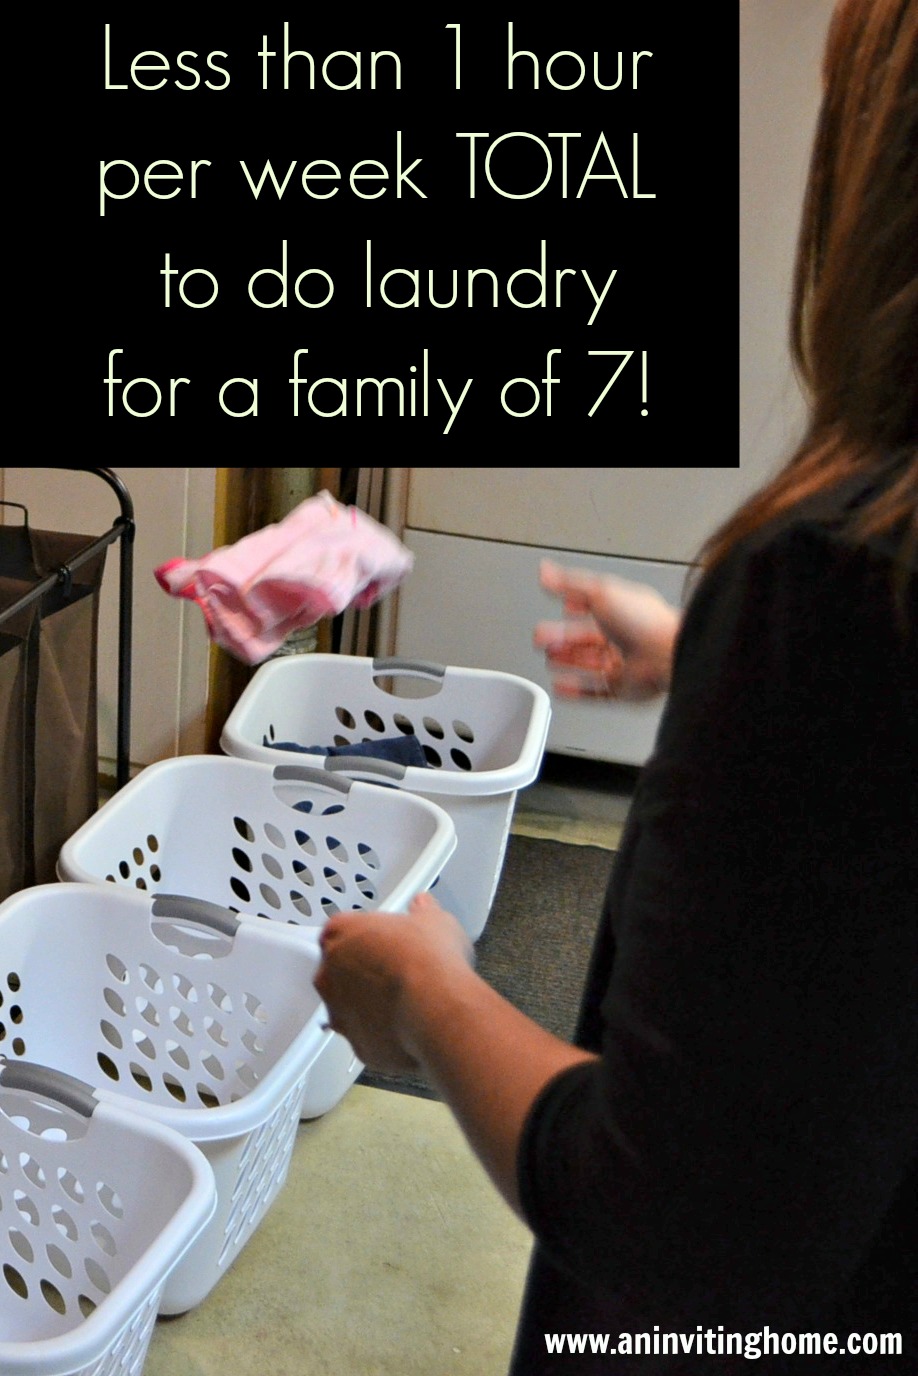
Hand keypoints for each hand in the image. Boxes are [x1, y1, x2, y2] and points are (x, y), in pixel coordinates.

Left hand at [314, 893, 473, 1074]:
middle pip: (339, 970)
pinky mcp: (357, 1046)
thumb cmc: (429, 963)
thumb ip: (422, 911)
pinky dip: (384, 1035)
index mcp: (342, 933)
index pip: (340, 929)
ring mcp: (340, 1013)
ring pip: (350, 1009)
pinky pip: (367, 1038)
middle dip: (363, 972)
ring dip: (370, 1006)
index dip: (366, 935)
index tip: (384, 939)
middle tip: (396, 969)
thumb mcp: (435, 920)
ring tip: (406, 1001)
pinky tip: (409, 1026)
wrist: (436, 1009)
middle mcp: (331, 974)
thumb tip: (424, 907)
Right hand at [534, 559, 679, 700]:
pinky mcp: (623, 688)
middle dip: (562, 637)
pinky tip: (561, 686)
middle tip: (542, 637)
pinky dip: (576, 689)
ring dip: (567, 660)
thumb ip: (570, 582)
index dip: (574, 605)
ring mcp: (623, 663)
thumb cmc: (644, 621)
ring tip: (549, 658)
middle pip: (585, 638)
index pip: (592, 606)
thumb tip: (546, 570)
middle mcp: (623, 636)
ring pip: (588, 663)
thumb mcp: (600, 591)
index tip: (559, 605)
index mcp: (621, 609)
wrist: (666, 654)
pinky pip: (595, 691)